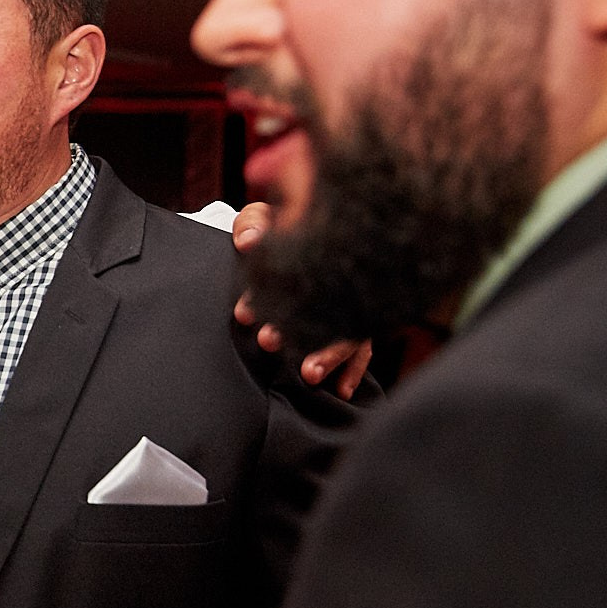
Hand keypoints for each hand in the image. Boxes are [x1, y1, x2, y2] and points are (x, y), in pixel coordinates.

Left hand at [230, 202, 371, 398]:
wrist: (304, 223)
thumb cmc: (280, 225)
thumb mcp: (262, 216)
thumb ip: (253, 226)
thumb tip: (247, 242)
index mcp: (322, 251)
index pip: (298, 274)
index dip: (264, 294)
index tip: (242, 313)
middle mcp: (342, 279)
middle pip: (330, 306)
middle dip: (301, 330)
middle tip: (269, 342)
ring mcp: (352, 300)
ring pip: (350, 331)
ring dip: (330, 355)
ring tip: (308, 375)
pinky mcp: (358, 318)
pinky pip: (364, 347)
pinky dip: (354, 369)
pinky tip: (340, 390)